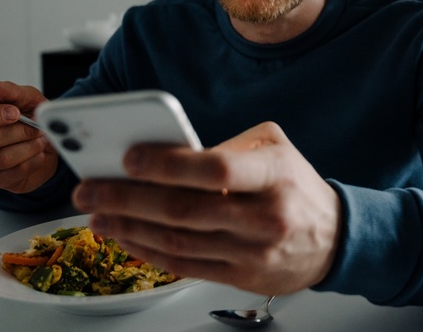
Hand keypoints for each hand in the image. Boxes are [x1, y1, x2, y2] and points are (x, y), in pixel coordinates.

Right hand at [0, 78, 57, 193]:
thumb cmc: (30, 117)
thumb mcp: (25, 98)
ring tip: (41, 139)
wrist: (46, 142)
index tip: (14, 112)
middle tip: (36, 126)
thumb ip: (7, 91)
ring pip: (2, 158)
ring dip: (28, 147)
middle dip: (19, 131)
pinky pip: (14, 172)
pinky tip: (39, 152)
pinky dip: (33, 160)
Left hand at [72, 121, 342, 294]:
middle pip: (184, 209)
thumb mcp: (274, 147)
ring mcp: (251, 251)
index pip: (214, 168)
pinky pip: (185, 265)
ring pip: (178, 241)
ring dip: (129, 227)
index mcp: (273, 174)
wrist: (334, 237)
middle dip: (128, 198)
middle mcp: (264, 215)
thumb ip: (225, 146)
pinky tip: (125, 235)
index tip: (127, 158)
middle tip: (89, 188)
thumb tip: (166, 154)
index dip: (167, 164)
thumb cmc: (296, 184)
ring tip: (97, 212)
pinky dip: (148, 251)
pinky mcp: (240, 276)